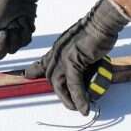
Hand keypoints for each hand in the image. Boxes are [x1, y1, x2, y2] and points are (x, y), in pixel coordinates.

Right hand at [0, 0, 47, 64]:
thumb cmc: (0, 5)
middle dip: (1, 44)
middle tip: (3, 31)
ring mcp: (11, 37)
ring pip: (12, 50)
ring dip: (13, 35)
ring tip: (12, 22)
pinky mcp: (23, 35)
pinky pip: (24, 42)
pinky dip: (23, 31)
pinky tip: (22, 20)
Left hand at [25, 0, 130, 114]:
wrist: (102, 22)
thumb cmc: (95, 30)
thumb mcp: (80, 43)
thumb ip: (76, 55)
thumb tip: (83, 67)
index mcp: (58, 48)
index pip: (42, 62)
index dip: (34, 71)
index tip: (28, 76)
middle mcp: (57, 52)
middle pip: (51, 78)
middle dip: (59, 93)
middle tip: (70, 103)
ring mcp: (63, 57)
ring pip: (59, 84)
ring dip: (68, 99)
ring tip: (76, 108)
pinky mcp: (73, 61)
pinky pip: (73, 84)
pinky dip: (79, 97)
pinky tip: (84, 106)